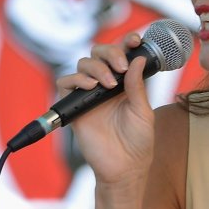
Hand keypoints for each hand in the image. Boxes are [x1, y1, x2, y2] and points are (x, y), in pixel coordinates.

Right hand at [56, 34, 156, 184]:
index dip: (126, 42)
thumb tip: (137, 59)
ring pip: (83, 64)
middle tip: (121, 66)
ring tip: (108, 83)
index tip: (136, 40)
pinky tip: (91, 87)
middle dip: (110, 52)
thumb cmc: (138, 143)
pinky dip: (76, 80)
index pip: (122, 54)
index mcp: (125, 83)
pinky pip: (65, 84)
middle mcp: (106, 85)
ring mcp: (89, 95)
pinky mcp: (75, 107)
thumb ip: (137, 85)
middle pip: (99, 53)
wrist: (124, 168)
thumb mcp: (143, 111)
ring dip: (96, 67)